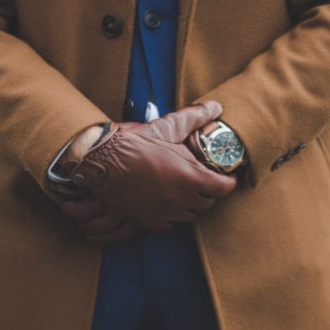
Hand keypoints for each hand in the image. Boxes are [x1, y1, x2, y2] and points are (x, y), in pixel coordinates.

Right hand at [66, 100, 237, 230]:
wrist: (102, 162)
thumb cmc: (134, 144)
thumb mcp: (167, 128)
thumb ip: (194, 118)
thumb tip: (215, 107)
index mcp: (190, 177)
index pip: (223, 188)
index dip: (227, 180)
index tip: (225, 175)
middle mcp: (181, 199)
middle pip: (208, 202)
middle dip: (209, 191)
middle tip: (203, 177)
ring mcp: (165, 212)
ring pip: (190, 214)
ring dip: (192, 202)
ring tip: (185, 187)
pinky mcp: (150, 221)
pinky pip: (172, 222)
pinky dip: (174, 212)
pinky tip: (168, 198)